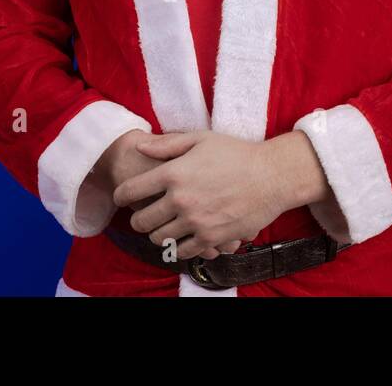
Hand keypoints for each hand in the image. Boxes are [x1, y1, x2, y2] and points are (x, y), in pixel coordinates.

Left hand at [98, 130, 241, 257]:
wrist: (271, 176)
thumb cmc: (237, 153)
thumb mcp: (201, 139)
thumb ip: (167, 145)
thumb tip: (139, 147)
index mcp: (173, 173)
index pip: (131, 191)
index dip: (121, 195)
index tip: (122, 198)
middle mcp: (180, 199)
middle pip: (141, 221)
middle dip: (138, 219)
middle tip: (143, 216)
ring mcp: (195, 221)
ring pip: (159, 239)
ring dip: (157, 235)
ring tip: (163, 227)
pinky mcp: (211, 237)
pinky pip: (182, 251)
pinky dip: (178, 247)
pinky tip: (182, 238)